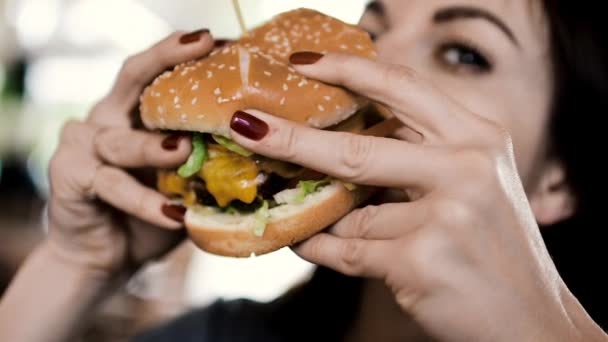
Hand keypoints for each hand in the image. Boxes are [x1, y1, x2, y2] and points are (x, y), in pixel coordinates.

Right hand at [46, 30, 213, 277]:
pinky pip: (111, 184)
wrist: (106, 255)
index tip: (222, 39)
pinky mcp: (70, 176)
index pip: (159, 72)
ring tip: (185, 151)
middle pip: (134, 77)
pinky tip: (174, 213)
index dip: (185, 52)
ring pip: (122, 141)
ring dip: (155, 147)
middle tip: (203, 46)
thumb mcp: (185, 182)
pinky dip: (144, 200)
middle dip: (167, 58)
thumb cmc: (152, 212)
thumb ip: (210, 162)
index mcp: (134, 113)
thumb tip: (265, 150)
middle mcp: (107, 119)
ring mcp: (84, 145)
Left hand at [228, 53, 600, 340]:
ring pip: (350, 211)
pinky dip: (321, 248)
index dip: (346, 68)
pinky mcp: (421, 260)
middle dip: (292, 137)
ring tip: (304, 212)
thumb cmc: (493, 249)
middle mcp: (466, 166)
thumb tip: (339, 147)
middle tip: (247, 125)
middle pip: (357, 145)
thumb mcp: (472, 184)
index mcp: (476, 137)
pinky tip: (308, 241)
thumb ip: (417, 158)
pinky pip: (347, 250)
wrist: (533, 321)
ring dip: (322, 216)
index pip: (402, 85)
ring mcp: (445, 213)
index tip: (302, 63)